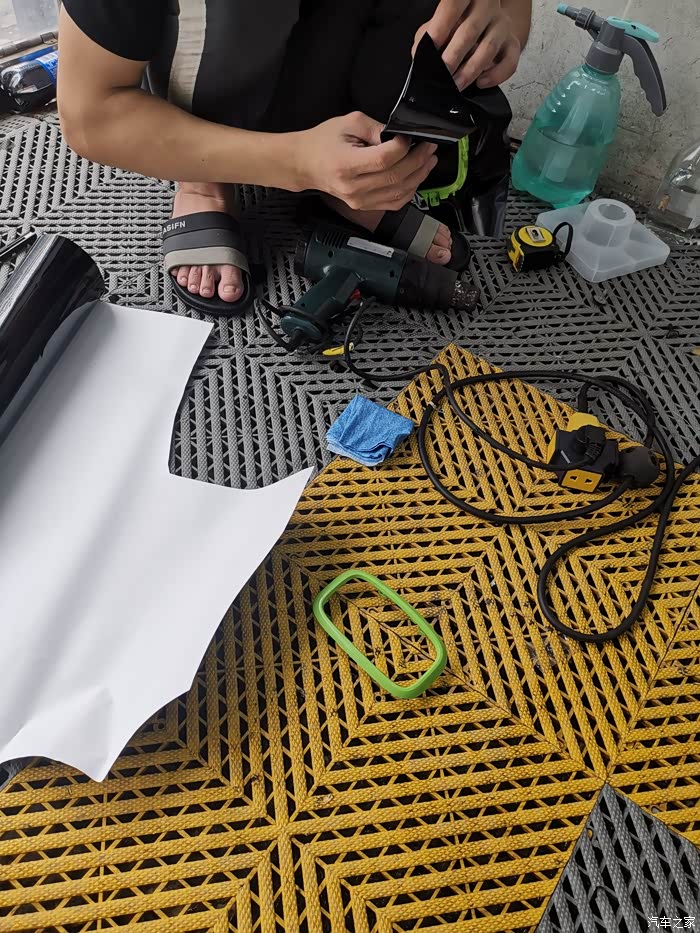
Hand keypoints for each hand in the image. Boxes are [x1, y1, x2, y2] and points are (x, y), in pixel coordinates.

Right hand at [294, 112, 437, 211]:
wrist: (305, 164)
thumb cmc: (323, 142)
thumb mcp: (348, 122)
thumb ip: (376, 128)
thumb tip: (399, 137)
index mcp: (346, 165)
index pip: (384, 159)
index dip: (403, 147)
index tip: (411, 137)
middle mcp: (354, 188)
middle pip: (396, 177)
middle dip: (418, 160)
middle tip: (429, 148)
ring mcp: (360, 201)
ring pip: (399, 193)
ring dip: (418, 176)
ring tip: (428, 161)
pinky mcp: (364, 206)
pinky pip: (394, 203)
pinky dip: (409, 191)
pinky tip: (416, 177)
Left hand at [414, 0, 521, 89]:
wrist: (483, 30)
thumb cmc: (456, 29)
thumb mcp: (439, 26)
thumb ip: (428, 36)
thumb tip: (421, 54)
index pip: (453, 6)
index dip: (441, 26)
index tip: (431, 46)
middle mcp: (487, 7)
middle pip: (470, 30)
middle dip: (453, 55)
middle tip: (442, 72)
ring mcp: (501, 25)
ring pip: (488, 48)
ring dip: (470, 70)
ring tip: (456, 84)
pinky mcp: (512, 43)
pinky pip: (509, 62)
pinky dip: (495, 75)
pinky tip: (480, 83)